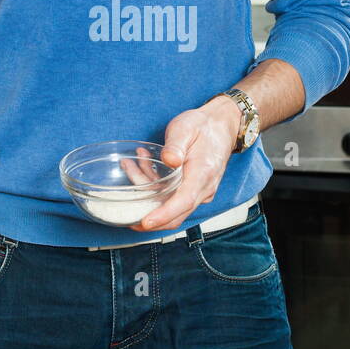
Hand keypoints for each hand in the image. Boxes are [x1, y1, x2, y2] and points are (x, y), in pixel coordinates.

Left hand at [132, 96, 240, 232]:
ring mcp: (199, 191)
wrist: (221, 125)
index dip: (163, 215)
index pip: (183, 202)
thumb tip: (169, 160)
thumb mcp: (186, 128)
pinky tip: (142, 166)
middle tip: (127, 219)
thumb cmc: (203, 126)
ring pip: (171, 204)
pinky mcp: (193, 189)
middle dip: (151, 219)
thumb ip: (176, 145)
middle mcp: (203, 188)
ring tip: (129, 166)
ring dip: (147, 194)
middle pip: (177, 214)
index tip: (145, 222)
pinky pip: (173, 196)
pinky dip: (155, 186)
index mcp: (202, 174)